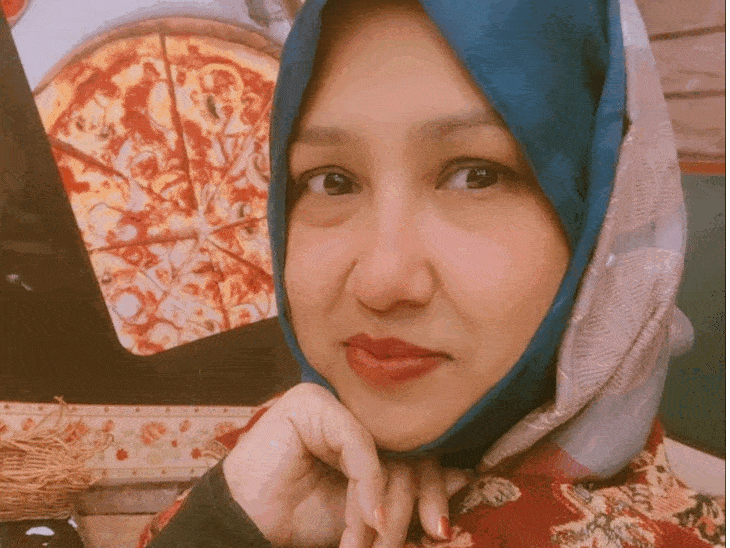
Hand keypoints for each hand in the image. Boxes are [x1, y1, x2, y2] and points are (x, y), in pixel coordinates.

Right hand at [222, 383, 471, 546]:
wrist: (248, 523)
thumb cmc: (304, 513)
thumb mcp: (367, 505)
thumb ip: (405, 489)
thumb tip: (465, 474)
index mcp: (365, 422)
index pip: (413, 446)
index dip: (431, 488)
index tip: (438, 528)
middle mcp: (351, 404)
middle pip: (406, 445)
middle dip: (411, 501)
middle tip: (410, 538)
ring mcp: (332, 397)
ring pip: (385, 449)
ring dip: (383, 504)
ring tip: (373, 539)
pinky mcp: (313, 402)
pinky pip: (360, 445)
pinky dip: (367, 486)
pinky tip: (367, 519)